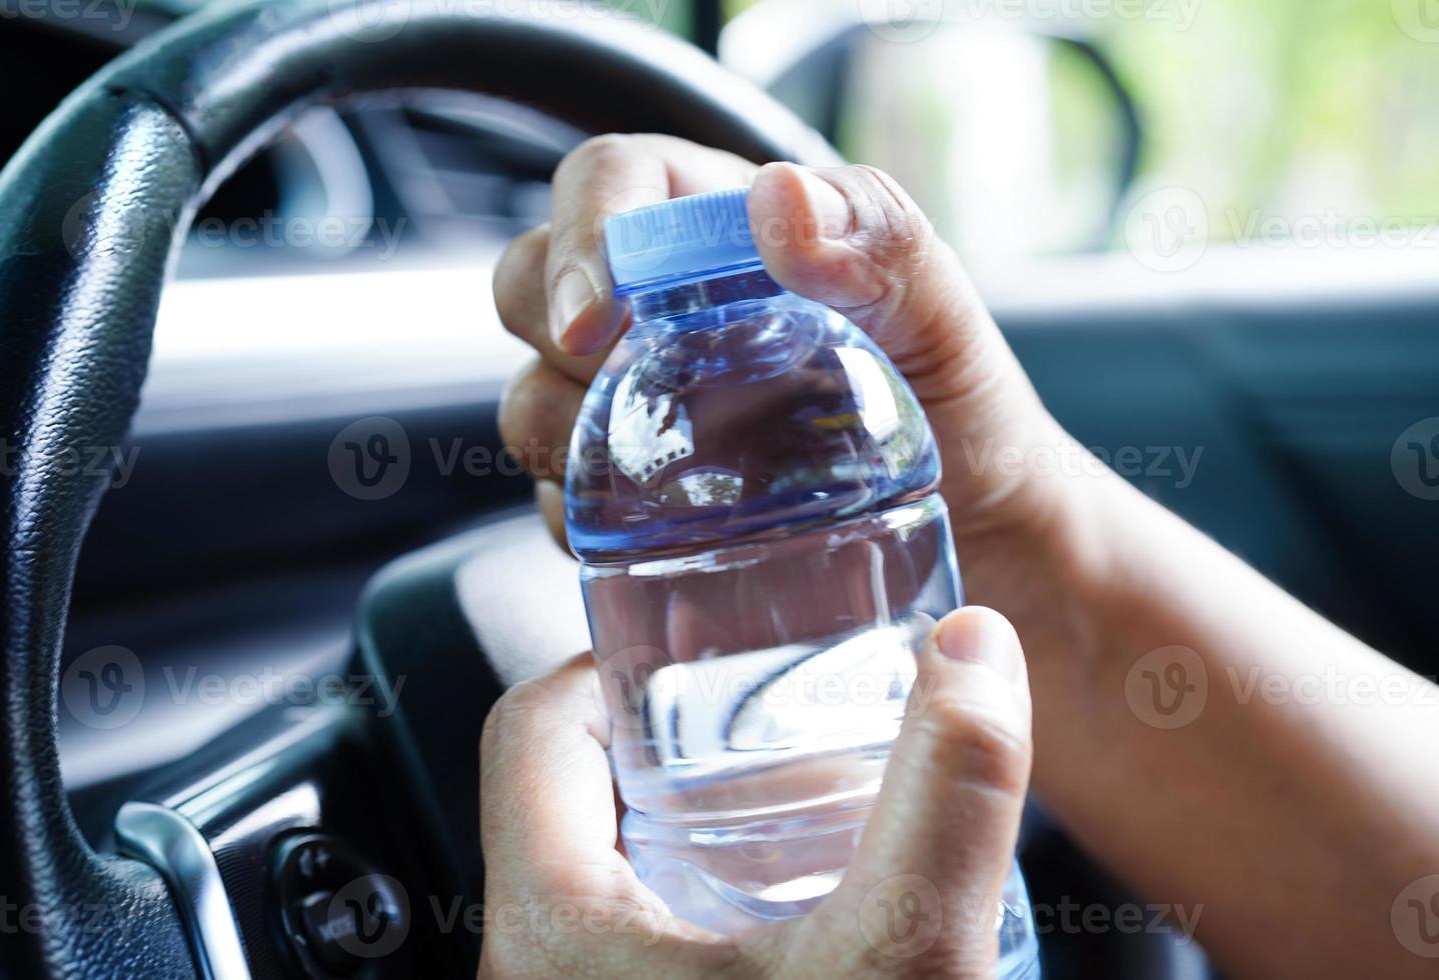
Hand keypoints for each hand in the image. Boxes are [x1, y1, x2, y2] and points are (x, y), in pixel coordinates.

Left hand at [478, 607, 1032, 978]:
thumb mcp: (903, 959)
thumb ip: (947, 799)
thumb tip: (975, 651)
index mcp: (549, 925)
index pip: (530, 728)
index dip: (613, 663)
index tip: (702, 647)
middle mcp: (537, 970)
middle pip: (572, 796)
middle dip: (678, 744)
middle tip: (771, 721)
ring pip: (605, 874)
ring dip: (694, 826)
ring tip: (796, 804)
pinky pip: (633, 943)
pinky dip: (705, 902)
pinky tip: (801, 913)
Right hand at [494, 134, 1073, 557]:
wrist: (976, 536)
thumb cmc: (963, 410)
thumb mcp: (945, 321)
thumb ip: (881, 243)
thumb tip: (779, 200)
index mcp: (726, 236)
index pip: (610, 182)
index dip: (580, 233)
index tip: (599, 318)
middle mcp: (665, 312)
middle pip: (534, 285)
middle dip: (556, 339)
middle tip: (626, 398)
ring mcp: (640, 402)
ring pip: (533, 397)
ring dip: (564, 440)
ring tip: (663, 479)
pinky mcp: (633, 490)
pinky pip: (562, 496)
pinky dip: (589, 518)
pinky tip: (663, 534)